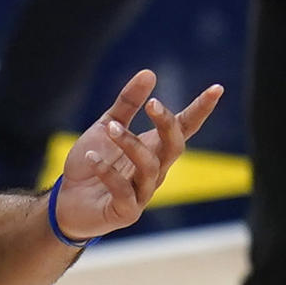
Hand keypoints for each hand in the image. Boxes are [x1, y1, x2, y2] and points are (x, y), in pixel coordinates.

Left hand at [53, 70, 222, 241]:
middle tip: (152, 104)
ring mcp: (142, 193)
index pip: (184, 128)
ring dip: (130, 144)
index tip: (217, 88)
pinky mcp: (125, 211)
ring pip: (149, 167)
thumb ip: (126, 104)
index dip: (201, 110)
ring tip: (110, 128)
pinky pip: (123, 191)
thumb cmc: (91, 163)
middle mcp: (154, 171)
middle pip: (174, 147)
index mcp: (154, 149)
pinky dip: (108, 173)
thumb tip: (149, 73)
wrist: (68, 201)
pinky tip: (91, 159)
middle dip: (167, 125)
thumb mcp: (105, 127)